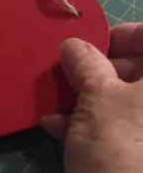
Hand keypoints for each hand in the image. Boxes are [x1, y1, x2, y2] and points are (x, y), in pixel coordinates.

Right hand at [41, 23, 142, 172]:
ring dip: (84, 97)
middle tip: (65, 73)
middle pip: (135, 70)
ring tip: (54, 101)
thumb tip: (73, 45)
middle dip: (94, 70)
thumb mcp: (97, 97)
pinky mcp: (137, 152)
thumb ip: (84, 62)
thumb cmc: (123, 147)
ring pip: (121, 99)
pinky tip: (58, 127)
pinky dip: (89, 123)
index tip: (89, 42)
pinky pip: (118, 126)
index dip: (121, 34)